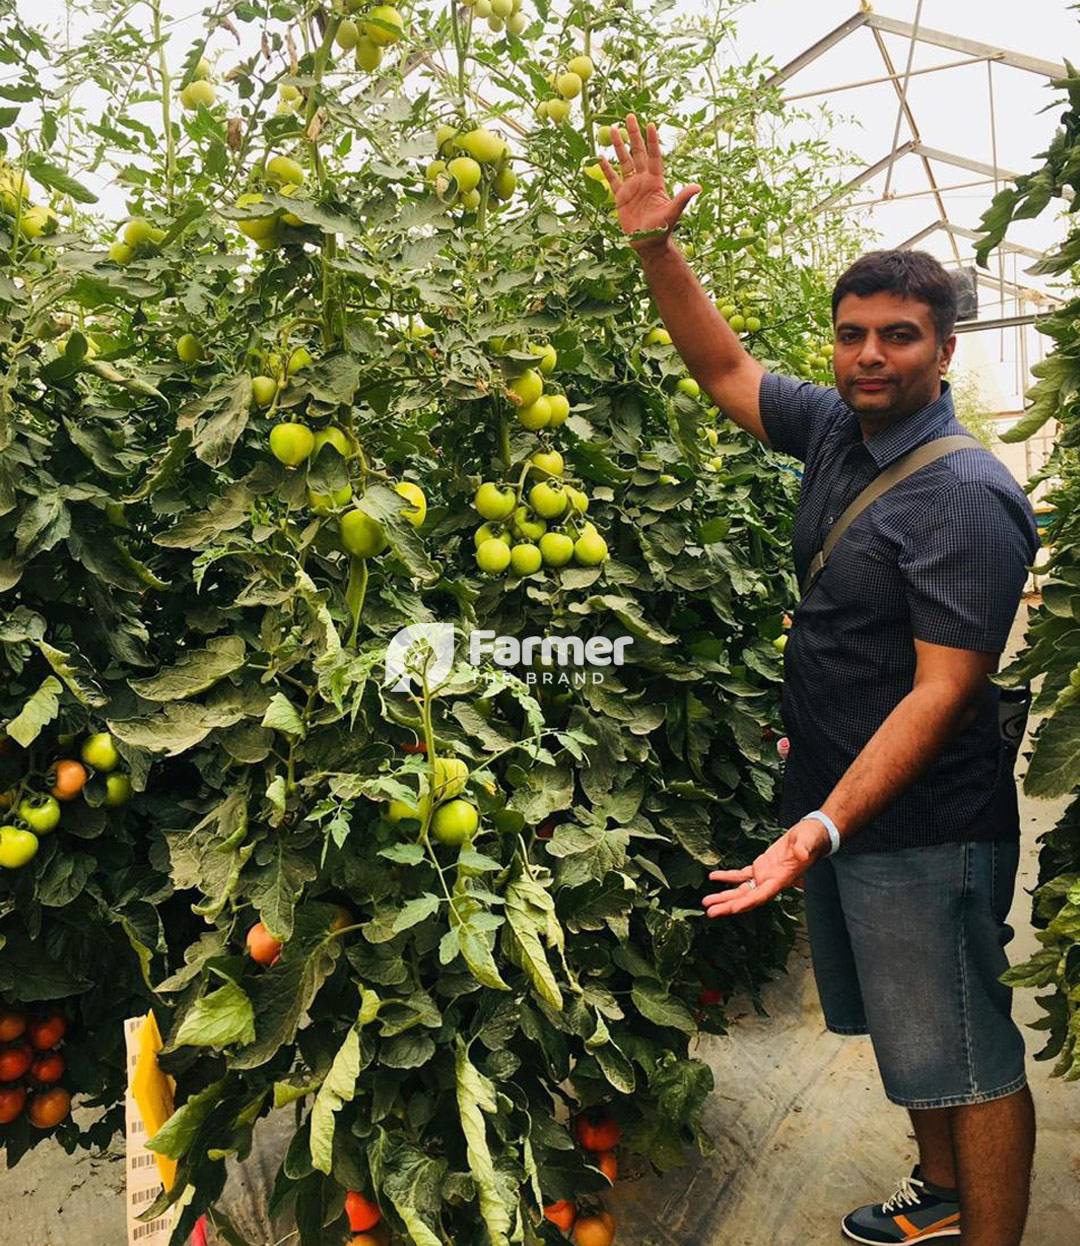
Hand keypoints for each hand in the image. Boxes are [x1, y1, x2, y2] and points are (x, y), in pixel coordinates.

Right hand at [597, 114, 700, 253]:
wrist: (647, 244)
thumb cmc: (662, 230)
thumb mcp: (673, 213)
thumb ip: (682, 198)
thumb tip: (698, 187)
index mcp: (656, 181)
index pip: (654, 156)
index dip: (653, 141)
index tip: (650, 125)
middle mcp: (643, 180)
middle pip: (638, 153)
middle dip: (634, 135)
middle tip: (629, 117)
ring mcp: (631, 187)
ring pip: (624, 162)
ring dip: (619, 146)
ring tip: (613, 130)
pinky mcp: (620, 197)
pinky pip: (612, 179)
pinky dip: (607, 169)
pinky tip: (601, 156)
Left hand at [701, 820, 830, 916]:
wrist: (811, 835)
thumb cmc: (812, 839)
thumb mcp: (808, 841)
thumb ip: (804, 848)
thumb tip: (801, 853)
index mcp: (781, 879)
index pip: (761, 895)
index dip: (746, 903)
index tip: (732, 909)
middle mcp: (771, 881)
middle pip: (747, 898)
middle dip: (728, 906)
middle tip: (710, 912)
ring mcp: (765, 875)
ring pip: (742, 890)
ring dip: (725, 896)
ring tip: (707, 902)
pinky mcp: (761, 866)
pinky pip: (742, 875)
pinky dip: (728, 877)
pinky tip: (714, 877)